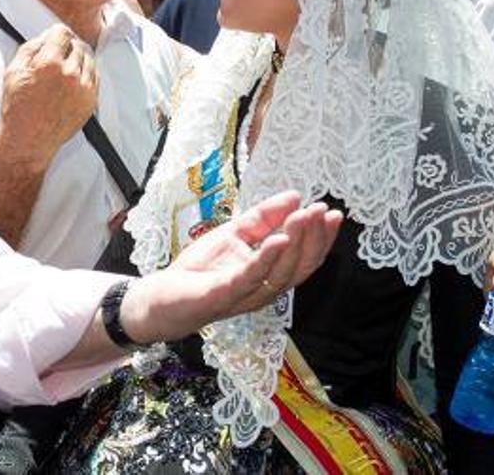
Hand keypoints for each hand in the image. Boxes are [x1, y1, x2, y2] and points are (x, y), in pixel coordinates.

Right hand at [0, 24, 97, 166]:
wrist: (29, 141)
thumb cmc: (17, 107)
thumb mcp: (13, 71)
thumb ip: (31, 47)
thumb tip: (46, 36)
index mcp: (49, 63)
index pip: (62, 33)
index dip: (56, 34)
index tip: (55, 38)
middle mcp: (70, 73)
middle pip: (77, 44)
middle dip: (67, 46)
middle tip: (59, 53)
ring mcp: (83, 88)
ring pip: (89, 59)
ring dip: (79, 57)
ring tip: (67, 65)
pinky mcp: (91, 101)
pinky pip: (95, 76)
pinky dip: (87, 72)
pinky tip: (75, 77)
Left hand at [120, 191, 342, 343]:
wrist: (162, 298)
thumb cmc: (199, 271)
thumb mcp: (235, 233)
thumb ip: (264, 217)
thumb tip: (295, 195)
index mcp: (269, 276)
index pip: (304, 258)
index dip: (321, 237)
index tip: (331, 212)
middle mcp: (263, 289)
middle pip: (299, 267)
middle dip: (314, 238)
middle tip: (321, 211)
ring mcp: (245, 294)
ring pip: (281, 273)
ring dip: (295, 243)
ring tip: (303, 217)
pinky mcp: (224, 295)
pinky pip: (250, 277)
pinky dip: (267, 258)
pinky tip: (278, 239)